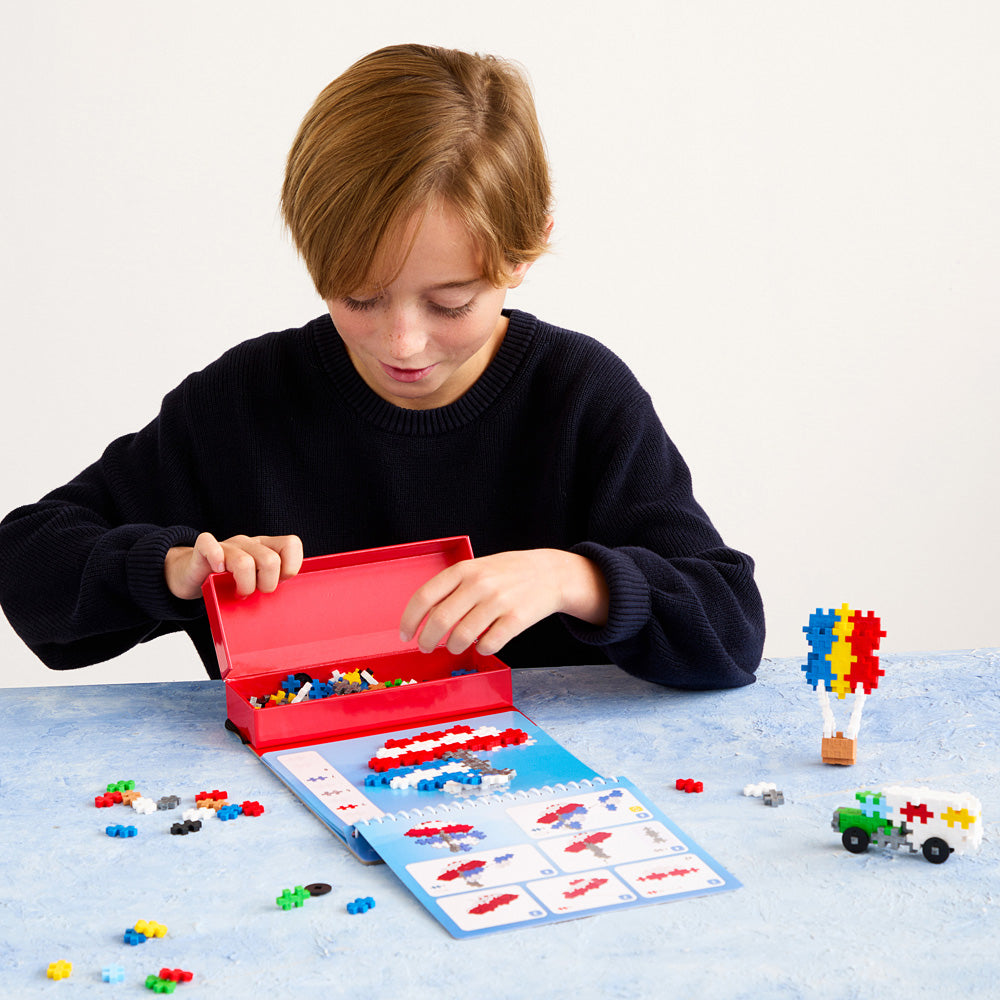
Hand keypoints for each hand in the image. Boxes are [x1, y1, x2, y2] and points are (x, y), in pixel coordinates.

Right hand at [164, 532, 303, 599]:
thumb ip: (273, 584)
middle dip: (266, 585)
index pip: (291, 544)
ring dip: (244, 585)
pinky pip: (210, 545)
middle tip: (255, 593)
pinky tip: (217, 571)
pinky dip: (215, 558)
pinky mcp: (203, 548)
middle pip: (270, 561)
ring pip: (244, 562)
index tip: (280, 583)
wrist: (192, 575)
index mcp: (266, 547)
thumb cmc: (228, 582)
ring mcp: (226, 545)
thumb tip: (291, 602)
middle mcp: (249, 543)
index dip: (290, 567)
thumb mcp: (256, 582)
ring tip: (238, 593)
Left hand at [399, 549, 608, 656]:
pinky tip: (482, 644)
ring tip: (454, 646)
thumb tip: (423, 618)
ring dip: (452, 647)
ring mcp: (498, 601)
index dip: (409, 620)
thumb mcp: (477, 568)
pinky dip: (480, 649)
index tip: (405, 634)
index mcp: (464, 569)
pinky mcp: (516, 619)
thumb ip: (452, 588)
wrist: (550, 573)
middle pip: (439, 620)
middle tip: (425, 647)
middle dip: (427, 640)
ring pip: (461, 637)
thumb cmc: (507, 573)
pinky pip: (488, 644)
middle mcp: (479, 583)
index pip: (424, 597)